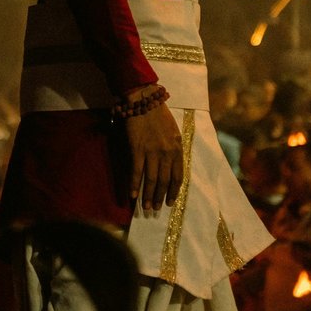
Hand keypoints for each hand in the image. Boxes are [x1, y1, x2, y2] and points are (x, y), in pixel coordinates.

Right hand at [123, 96, 181, 212]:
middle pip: (164, 181)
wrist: (143, 100)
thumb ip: (173, 149)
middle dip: (160, 197)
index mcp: (177, 149)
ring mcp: (152, 152)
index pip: (178, 176)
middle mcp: (166, 153)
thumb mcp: (173, 132)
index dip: (174, 191)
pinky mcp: (137, 149)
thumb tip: (170, 166)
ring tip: (146, 207)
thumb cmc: (158, 114)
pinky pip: (136, 171)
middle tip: (156, 210)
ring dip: (148, 195)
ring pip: (151, 180)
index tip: (170, 202)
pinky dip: (134, 185)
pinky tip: (132, 195)